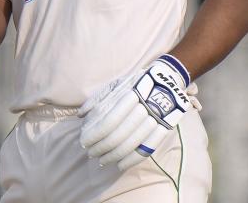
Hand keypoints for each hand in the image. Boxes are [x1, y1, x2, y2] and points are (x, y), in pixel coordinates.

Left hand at [79, 55, 194, 170]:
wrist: (166, 82)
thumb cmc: (135, 84)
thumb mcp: (115, 84)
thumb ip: (97, 99)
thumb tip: (81, 116)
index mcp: (127, 96)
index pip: (107, 123)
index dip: (94, 136)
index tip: (83, 142)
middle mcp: (142, 109)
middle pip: (116, 137)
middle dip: (100, 149)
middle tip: (90, 154)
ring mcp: (154, 121)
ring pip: (129, 146)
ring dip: (113, 156)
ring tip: (102, 161)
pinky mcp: (164, 129)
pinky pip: (146, 151)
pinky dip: (131, 161)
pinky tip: (120, 165)